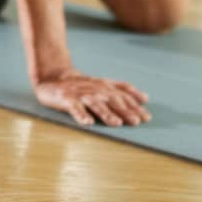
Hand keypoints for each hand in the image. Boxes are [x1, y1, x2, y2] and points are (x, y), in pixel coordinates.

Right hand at [34, 68, 150, 126]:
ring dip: (107, 114)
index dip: (136, 106)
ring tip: (116, 123)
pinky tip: (87, 123)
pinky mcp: (67, 100)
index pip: (124, 96)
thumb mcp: (105, 84)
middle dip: (125, 111)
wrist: (54, 78)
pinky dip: (81, 115)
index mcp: (106, 87)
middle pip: (113, 100)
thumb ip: (124, 90)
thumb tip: (146, 98)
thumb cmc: (83, 85)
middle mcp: (96, 90)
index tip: (147, 117)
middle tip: (136, 122)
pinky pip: (75, 108)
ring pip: (96, 104)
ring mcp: (81, 95)